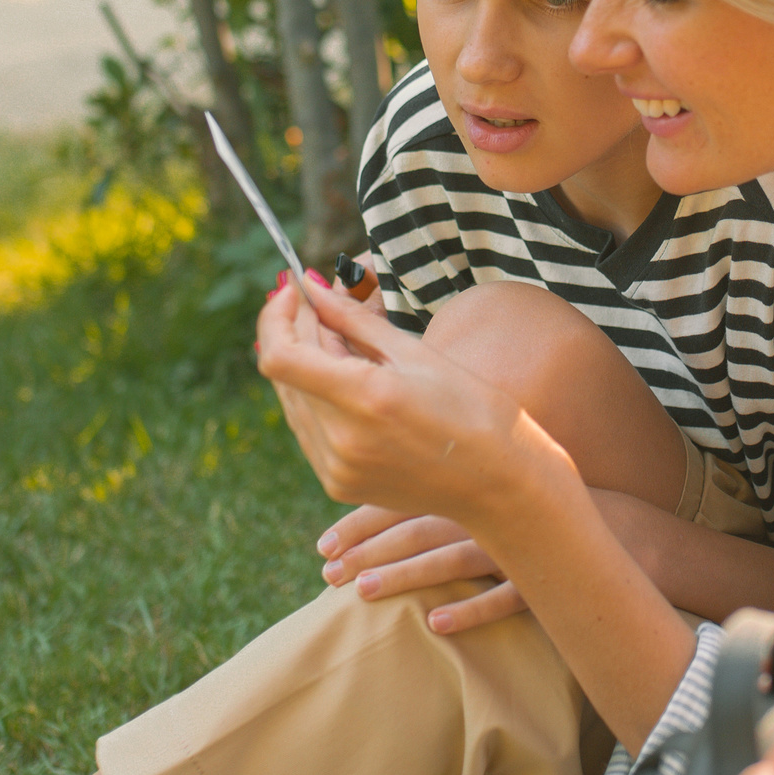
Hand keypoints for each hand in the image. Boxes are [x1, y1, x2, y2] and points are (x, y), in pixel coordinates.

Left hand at [256, 276, 575, 533]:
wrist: (499, 483)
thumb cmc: (473, 410)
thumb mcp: (418, 354)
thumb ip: (356, 323)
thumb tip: (315, 291)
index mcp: (365, 398)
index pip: (279, 355)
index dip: (275, 317)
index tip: (295, 290)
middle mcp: (341, 439)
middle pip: (284, 375)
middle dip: (295, 332)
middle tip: (321, 305)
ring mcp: (336, 467)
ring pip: (293, 403)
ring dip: (305, 366)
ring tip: (341, 342)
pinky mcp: (338, 484)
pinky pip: (308, 431)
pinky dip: (317, 400)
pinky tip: (347, 383)